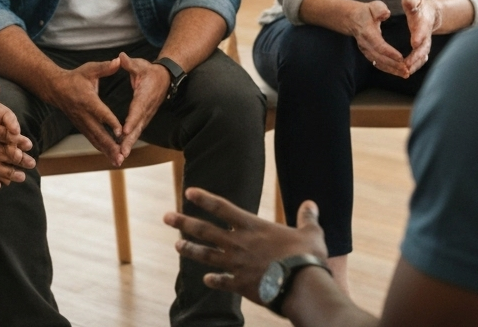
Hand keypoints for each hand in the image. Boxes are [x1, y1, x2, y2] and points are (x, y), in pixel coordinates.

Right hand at [43, 58, 124, 166]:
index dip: (110, 122)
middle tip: (121, 155)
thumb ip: (105, 67)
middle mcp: (84, 114)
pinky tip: (111, 157)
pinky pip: (92, 140)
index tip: (120, 132)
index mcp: (87, 100)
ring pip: (95, 139)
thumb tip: (118, 60)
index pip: (101, 112)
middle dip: (110, 145)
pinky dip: (102, 149)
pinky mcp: (81, 127)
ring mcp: (82, 123)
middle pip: (98, 132)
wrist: (56, 88)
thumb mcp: (89, 69)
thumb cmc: (75, 77)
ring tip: (118, 161)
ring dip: (107, 151)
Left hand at [116, 52, 168, 160]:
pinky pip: (136, 132)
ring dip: (128, 145)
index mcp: (144, 96)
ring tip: (119, 157)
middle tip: (121, 152)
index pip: (137, 110)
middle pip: (137, 127)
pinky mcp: (144, 119)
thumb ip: (129, 63)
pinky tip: (121, 151)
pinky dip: (129, 142)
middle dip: (129, 140)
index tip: (124, 131)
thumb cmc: (150, 71)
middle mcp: (146, 109)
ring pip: (137, 132)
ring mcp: (146, 115)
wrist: (165, 78)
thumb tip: (120, 57)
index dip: (131, 121)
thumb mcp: (140, 65)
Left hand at [163, 187, 329, 303]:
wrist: (301, 286)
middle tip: (166, 217)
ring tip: (177, 245)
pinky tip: (205, 280)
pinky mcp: (240, 285)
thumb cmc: (307, 257)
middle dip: (184, 222)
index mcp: (253, 227)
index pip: (223, 207)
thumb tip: (311, 204)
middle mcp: (239, 243)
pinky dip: (213, 280)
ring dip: (190, 250)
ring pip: (206, 255)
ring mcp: (237, 265)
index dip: (204, 199)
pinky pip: (222, 281)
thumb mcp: (310, 233)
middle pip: (205, 230)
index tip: (189, 192)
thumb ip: (307, 218)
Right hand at [346, 0, 407, 76]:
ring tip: (405, 74)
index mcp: (367, 32)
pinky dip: (388, 69)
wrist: (352, 19)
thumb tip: (386, 13)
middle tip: (407, 69)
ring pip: (379, 63)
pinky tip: (398, 72)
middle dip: (393, 65)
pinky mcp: (368, 54)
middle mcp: (365, 44)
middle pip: (379, 58)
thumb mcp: (373, 6)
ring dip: (392, 70)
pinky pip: (378, 64)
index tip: (401, 57)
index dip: (389, 52)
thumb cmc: (366, 12)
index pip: (378, 45)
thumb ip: (380, 9)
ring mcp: (366, 50)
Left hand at [401, 0, 442, 76]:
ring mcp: (425, 45)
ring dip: (414, 65)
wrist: (430, 15)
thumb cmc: (419, 7)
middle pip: (423, 48)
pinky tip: (403, 73)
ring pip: (422, 58)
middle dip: (416, 57)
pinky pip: (419, 61)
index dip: (419, 35)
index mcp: (423, 23)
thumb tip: (408, 1)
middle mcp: (426, 36)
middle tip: (407, 65)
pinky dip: (413, 67)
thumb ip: (411, 1)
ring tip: (405, 72)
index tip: (414, 43)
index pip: (423, 29)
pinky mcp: (421, 51)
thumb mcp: (414, 0)